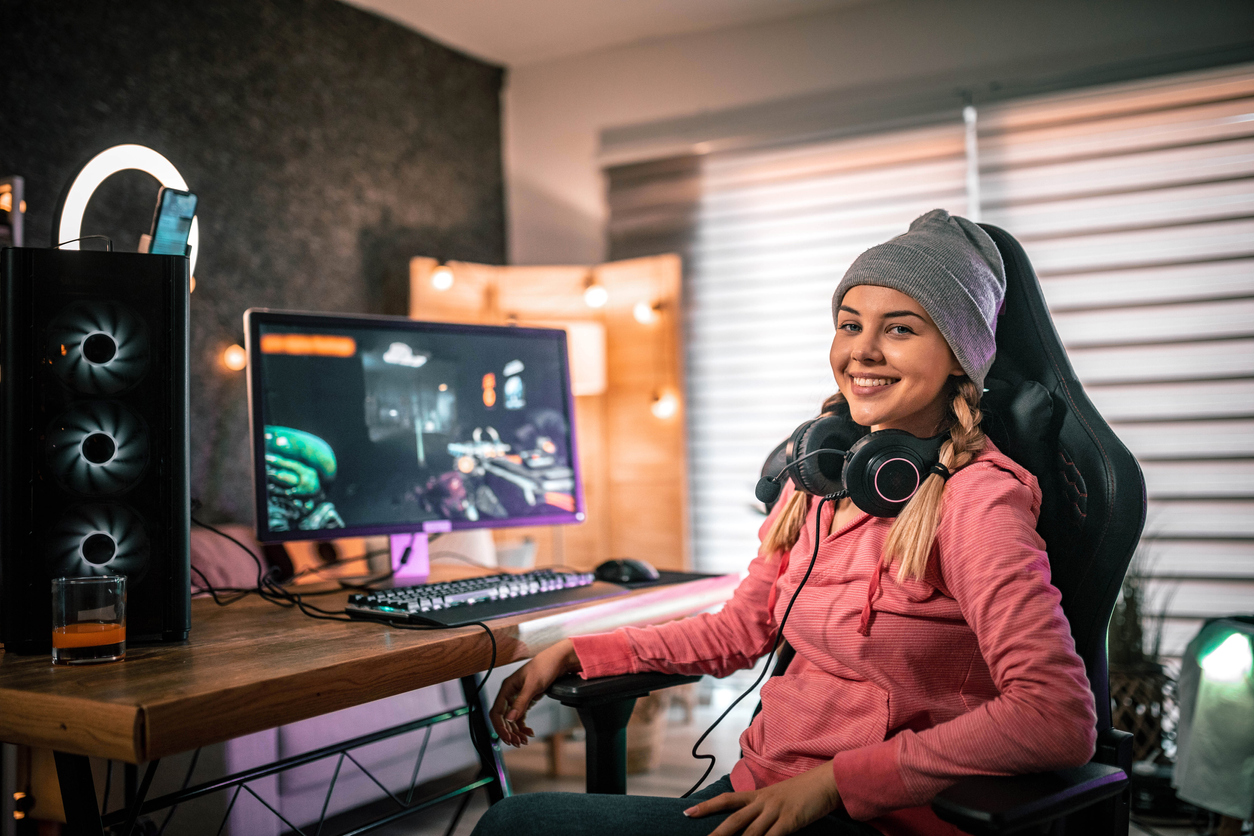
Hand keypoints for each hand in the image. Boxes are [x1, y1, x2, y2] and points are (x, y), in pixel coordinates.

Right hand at [489, 638, 580, 746]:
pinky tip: (529, 732)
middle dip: (509, 731)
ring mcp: (518, 697)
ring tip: (524, 740)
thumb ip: (521, 702)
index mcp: (507, 688)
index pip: (496, 711)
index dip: (500, 726)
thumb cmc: (545, 666)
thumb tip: (510, 718)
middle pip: (503, 718)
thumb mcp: (533, 685)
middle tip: (517, 742)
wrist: (559, 661)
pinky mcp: (527, 700)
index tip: (508, 737)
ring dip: (516, 731)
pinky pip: (520, 717)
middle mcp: (510, 693)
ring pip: (512, 719)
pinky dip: (523, 726)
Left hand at [684, 760, 841, 835]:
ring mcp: (776, 812)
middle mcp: (763, 803)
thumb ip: (763, 809)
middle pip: (734, 820)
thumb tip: (749, 823)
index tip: (688, 812)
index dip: (707, 806)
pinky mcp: (789, 821)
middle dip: (716, 834)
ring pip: (750, 833)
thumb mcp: (778, 798)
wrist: (825, 781)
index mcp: (758, 795)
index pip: (727, 800)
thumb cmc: (803, 792)